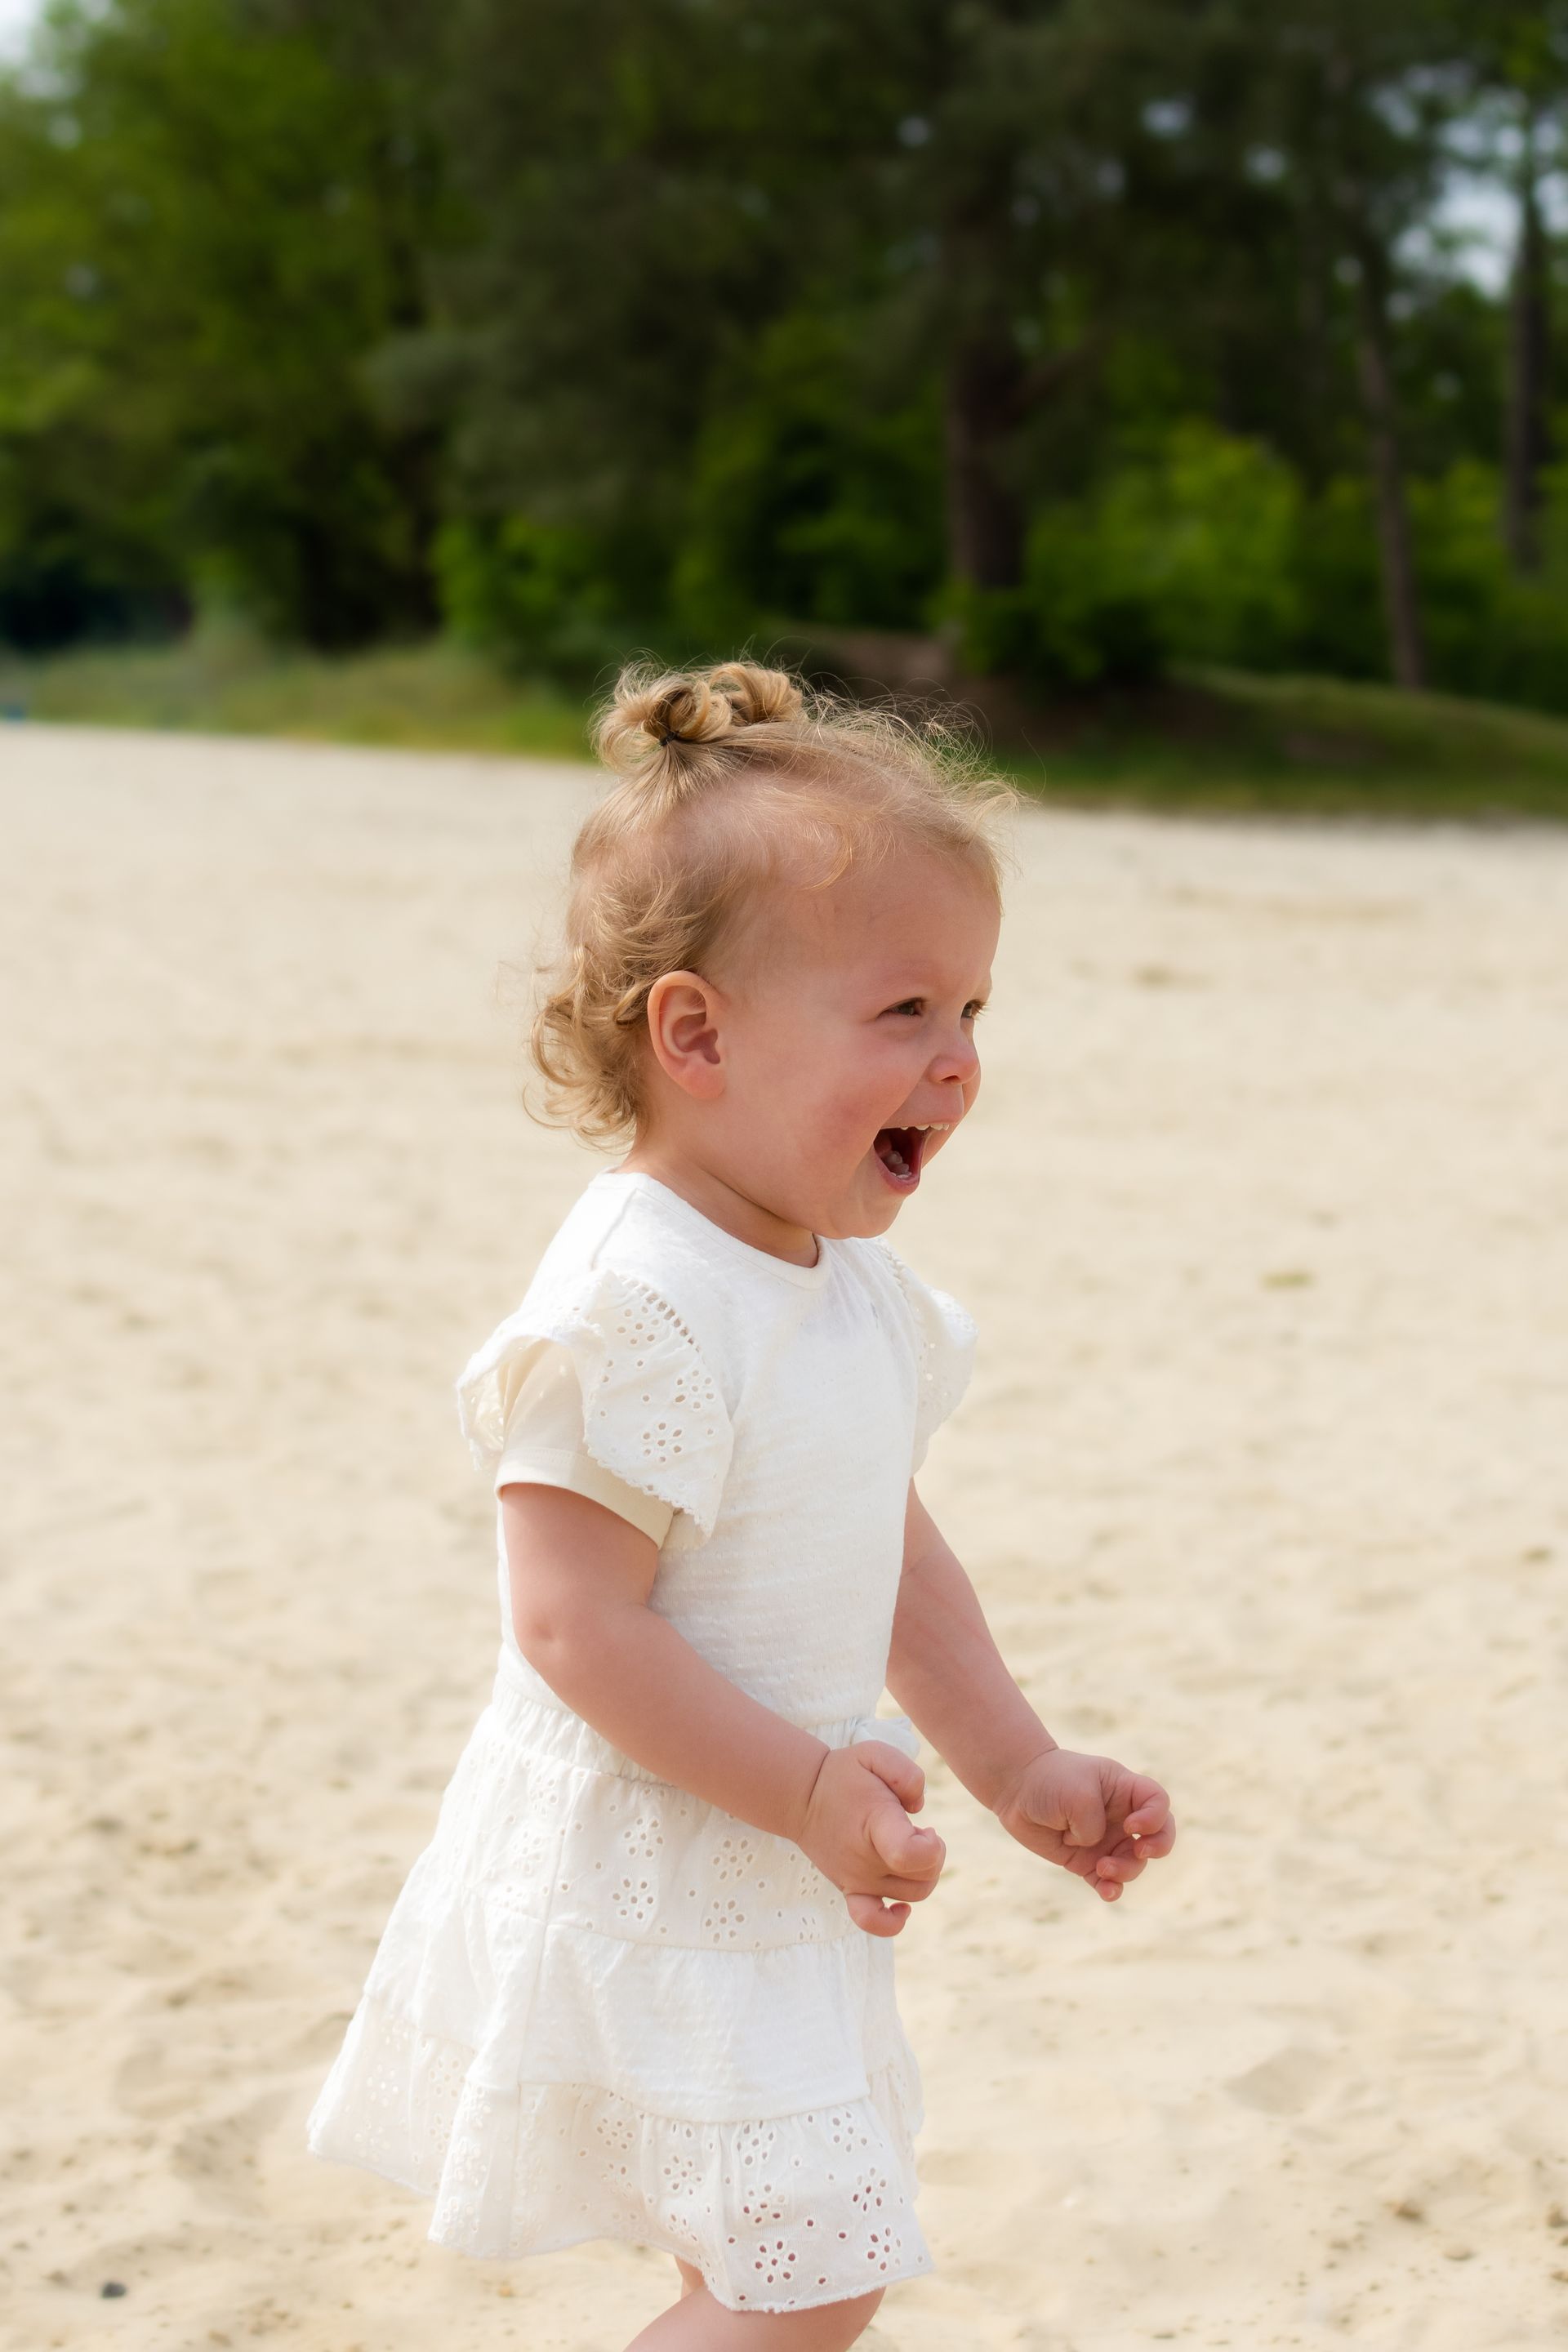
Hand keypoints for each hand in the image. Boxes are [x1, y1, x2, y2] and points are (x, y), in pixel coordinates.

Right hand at [796, 1740, 945, 1938]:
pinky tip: (903, 1906)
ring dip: (924, 1873)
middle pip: (923, 1878)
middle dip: (934, 1854)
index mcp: (874, 1823)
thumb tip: (919, 1809)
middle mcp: (866, 1859)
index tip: (926, 1829)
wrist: (802, 1797)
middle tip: (920, 1830)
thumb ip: (908, 1774)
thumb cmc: (844, 1774)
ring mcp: (857, 1879)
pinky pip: (873, 1922)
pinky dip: (893, 1921)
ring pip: (914, 1894)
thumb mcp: (875, 1754)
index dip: (931, 1848)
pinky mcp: (850, 1891)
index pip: (909, 1855)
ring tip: (909, 1847)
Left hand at [995, 1746, 1173, 1902]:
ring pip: (1133, 1864)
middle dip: (1158, 1847)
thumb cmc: (1049, 1781)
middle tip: (1140, 1852)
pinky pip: (1108, 1882)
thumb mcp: (1076, 1793)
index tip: (1131, 1824)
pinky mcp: (1088, 1862)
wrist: (1017, 1790)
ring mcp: (1106, 1841)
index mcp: (1124, 1789)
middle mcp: (1120, 1817)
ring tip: (1102, 1868)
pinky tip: (1108, 1893)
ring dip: (1125, 1870)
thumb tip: (1096, 1855)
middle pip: (1158, 1836)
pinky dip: (1112, 1890)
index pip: (1157, 1802)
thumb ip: (1093, 1824)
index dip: (1155, 1817)